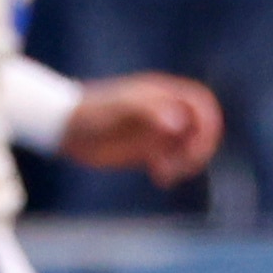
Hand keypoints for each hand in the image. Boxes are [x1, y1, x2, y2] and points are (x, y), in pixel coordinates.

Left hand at [61, 73, 225, 186]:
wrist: (65, 128)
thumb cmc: (91, 111)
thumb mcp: (120, 108)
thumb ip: (150, 111)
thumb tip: (178, 123)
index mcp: (162, 94)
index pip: (200, 102)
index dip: (207, 121)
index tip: (196, 143)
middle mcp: (164, 112)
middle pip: (200, 127)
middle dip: (200, 146)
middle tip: (186, 163)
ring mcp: (156, 132)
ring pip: (188, 146)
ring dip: (186, 162)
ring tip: (165, 172)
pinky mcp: (146, 151)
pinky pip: (171, 160)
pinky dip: (172, 170)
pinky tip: (159, 178)